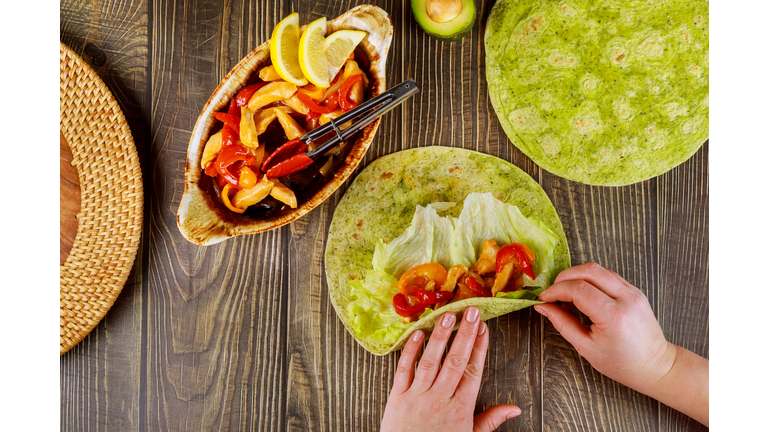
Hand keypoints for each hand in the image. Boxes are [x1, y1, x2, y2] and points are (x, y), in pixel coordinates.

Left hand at [380, 307, 520, 431]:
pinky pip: (404, 370)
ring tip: (448, 316)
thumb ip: (490, 421)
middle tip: (471, 311)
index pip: (473, 371)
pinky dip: (410, 351)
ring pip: (431, 361)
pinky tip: (417, 333)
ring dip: (440, 337)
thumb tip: (514, 409)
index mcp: (460, 409)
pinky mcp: (397, 398)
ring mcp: (417, 397)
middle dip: (465, 334)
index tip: (484, 328)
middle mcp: (440, 400)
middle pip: (455, 361)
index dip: (479, 348)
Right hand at [534, 262, 672, 391]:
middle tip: (553, 293)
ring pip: (598, 269)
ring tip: (567, 295)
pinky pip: (608, 275)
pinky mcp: (635, 290)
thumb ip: (562, 323)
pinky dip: (591, 279)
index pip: (578, 289)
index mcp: (613, 316)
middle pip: (588, 271)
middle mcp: (626, 299)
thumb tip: (542, 307)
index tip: (544, 298)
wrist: (655, 366)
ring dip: (577, 276)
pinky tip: (583, 294)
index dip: (556, 290)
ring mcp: (633, 292)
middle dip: (564, 278)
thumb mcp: (586, 348)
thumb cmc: (622, 363)